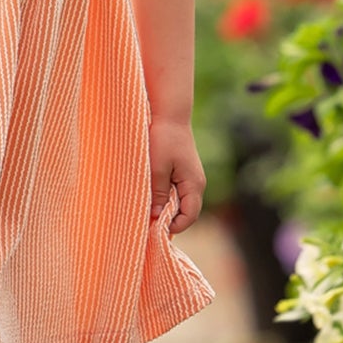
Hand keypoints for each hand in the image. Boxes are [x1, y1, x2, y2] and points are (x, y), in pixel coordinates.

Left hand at [148, 120, 205, 234]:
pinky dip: (164, 197)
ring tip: (147, 209)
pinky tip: (150, 195)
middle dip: (168, 219)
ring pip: (179, 202)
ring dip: (165, 208)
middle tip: (147, 222)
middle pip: (186, 212)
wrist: (169, 114)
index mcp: (194, 184)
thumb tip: (156, 217)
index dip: (174, 226)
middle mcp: (196, 183)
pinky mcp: (182, 172)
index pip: (189, 217)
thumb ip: (158, 193)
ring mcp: (190, 178)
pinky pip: (176, 192)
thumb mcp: (157, 168)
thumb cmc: (163, 138)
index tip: (153, 229)